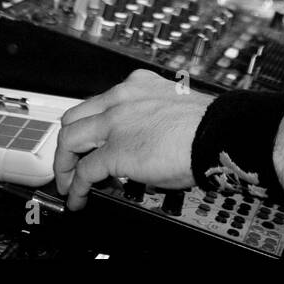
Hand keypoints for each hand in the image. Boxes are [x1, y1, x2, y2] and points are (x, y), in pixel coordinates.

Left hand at [54, 69, 213, 210]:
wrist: (219, 132)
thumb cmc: (208, 125)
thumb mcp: (171, 109)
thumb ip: (148, 120)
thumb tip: (143, 146)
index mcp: (137, 85)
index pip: (98, 102)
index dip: (88, 126)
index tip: (88, 141)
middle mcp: (121, 98)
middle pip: (74, 118)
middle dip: (68, 144)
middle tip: (70, 162)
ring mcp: (115, 123)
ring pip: (70, 140)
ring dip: (64, 165)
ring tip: (68, 184)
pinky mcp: (116, 150)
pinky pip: (85, 170)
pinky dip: (76, 187)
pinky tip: (79, 197)